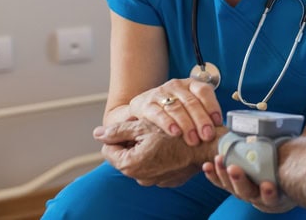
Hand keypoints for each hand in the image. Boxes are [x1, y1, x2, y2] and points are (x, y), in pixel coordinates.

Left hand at [94, 119, 217, 186]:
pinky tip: (170, 146)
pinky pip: (155, 167)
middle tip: (147, 128)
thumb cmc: (177, 134)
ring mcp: (154, 181)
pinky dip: (159, 157)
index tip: (133, 125)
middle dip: (132, 141)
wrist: (207, 146)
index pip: (109, 149)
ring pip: (141, 161)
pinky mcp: (167, 181)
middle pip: (125, 155)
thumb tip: (98, 133)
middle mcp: (139, 177)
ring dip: (146, 149)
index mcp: (129, 164)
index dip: (118, 134)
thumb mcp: (144, 126)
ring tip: (160, 136)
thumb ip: (117, 131)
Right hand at [127, 78, 221, 145]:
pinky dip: (168, 123)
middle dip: (201, 120)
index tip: (218, 122)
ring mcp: (161, 94)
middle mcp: (176, 86)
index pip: (204, 91)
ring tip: (193, 140)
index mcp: (191, 85)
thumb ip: (203, 115)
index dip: (212, 106)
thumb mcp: (189, 108)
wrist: (142, 108)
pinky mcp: (146, 104)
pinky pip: (158, 113)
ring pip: (176, 108)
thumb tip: (221, 131)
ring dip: (187, 125)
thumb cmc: (173, 111)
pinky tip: (175, 133)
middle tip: (207, 136)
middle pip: (192, 102)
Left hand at [202, 154, 295, 213]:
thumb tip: (304, 142)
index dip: (269, 192)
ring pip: (232, 189)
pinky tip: (207, 165)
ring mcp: (246, 193)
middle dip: (240, 181)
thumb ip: (296, 155)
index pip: (272, 197)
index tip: (269, 184)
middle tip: (234, 168)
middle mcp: (260, 197)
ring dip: (223, 175)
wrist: (285, 179)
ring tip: (218, 161)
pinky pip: (222, 183)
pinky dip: (214, 175)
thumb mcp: (297, 163)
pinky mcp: (235, 186)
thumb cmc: (293, 166)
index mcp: (278, 194)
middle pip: (248, 193)